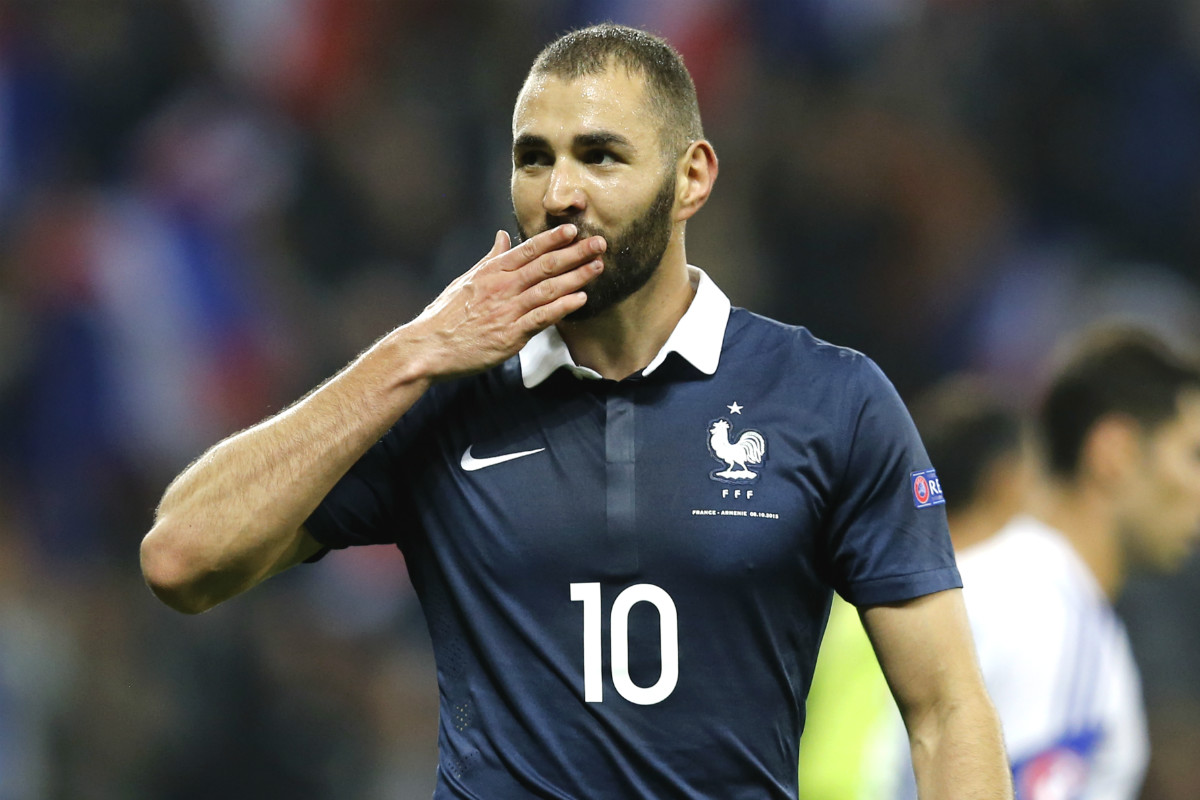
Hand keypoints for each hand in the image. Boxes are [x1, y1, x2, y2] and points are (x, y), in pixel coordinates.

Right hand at [406, 224, 604, 380]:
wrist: (427, 348)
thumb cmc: (445, 316)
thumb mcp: (466, 280)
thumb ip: (491, 259)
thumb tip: (504, 236)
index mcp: (491, 272)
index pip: (528, 250)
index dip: (553, 238)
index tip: (574, 229)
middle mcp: (501, 287)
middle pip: (545, 265)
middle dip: (575, 253)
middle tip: (600, 243)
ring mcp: (507, 310)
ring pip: (548, 289)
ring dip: (576, 277)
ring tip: (598, 267)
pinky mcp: (510, 335)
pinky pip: (541, 318)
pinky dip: (561, 307)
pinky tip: (580, 300)